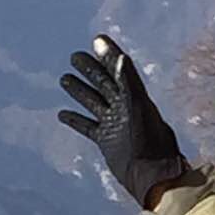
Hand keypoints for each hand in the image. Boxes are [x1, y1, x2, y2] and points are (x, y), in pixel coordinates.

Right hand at [58, 35, 185, 207]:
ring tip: (64, 78)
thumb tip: (119, 57)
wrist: (152, 175)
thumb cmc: (150, 142)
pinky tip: (61, 114)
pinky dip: (75, 120)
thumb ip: (128, 82)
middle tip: (75, 56)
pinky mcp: (106, 141)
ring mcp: (113, 124)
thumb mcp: (139, 107)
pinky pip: (87, 127)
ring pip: (93, 102)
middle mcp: (123, 108)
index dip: (108, 54)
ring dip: (80, 90)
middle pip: (103, 83)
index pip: (119, 69)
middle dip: (90, 69)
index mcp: (133, 96)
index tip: (96, 39)